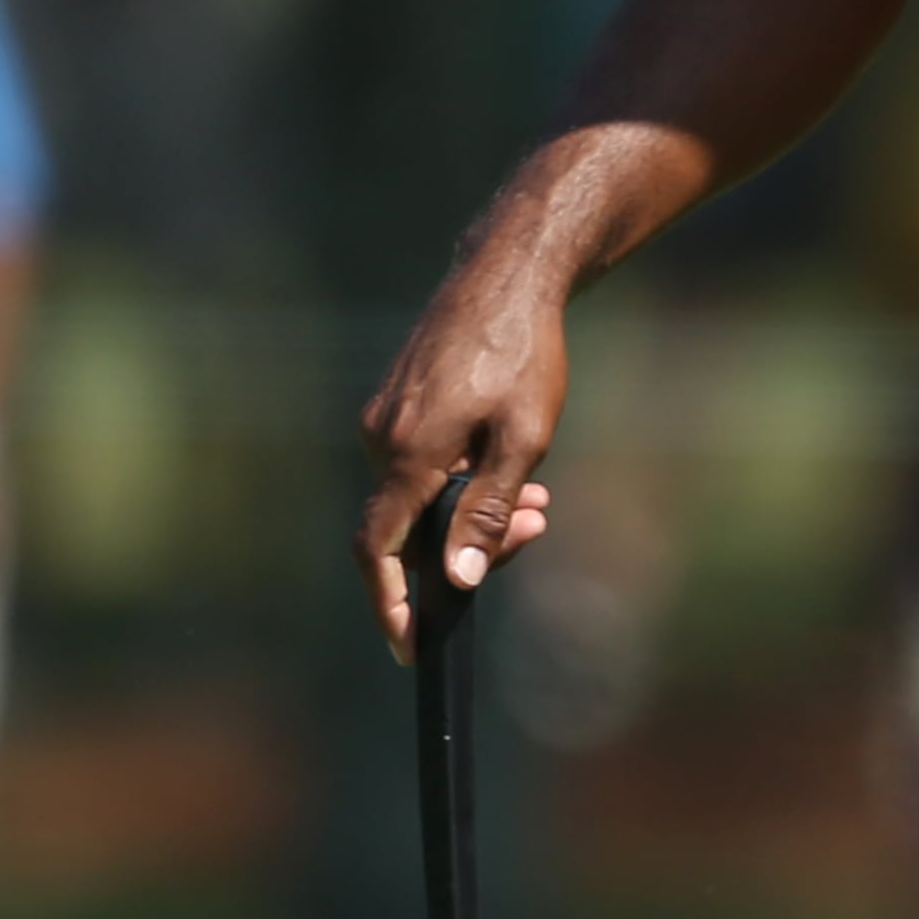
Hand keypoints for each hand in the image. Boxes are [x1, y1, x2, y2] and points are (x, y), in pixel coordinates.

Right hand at [356, 245, 568, 666]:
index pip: (380, 550)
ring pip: (419, 493)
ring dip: (472, 508)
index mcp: (407, 453)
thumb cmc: (524, 354)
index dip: (392, 604)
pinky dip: (461, 478)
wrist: (507, 274)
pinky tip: (509, 464)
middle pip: (408, 526)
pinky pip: (420, 463)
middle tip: (535, 531)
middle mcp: (380, 438)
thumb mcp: (524, 439)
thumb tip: (462, 579)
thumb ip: (489, 511)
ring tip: (538, 501)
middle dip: (467, 545)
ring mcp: (383, 417)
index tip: (413, 645)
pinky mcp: (396, 401)